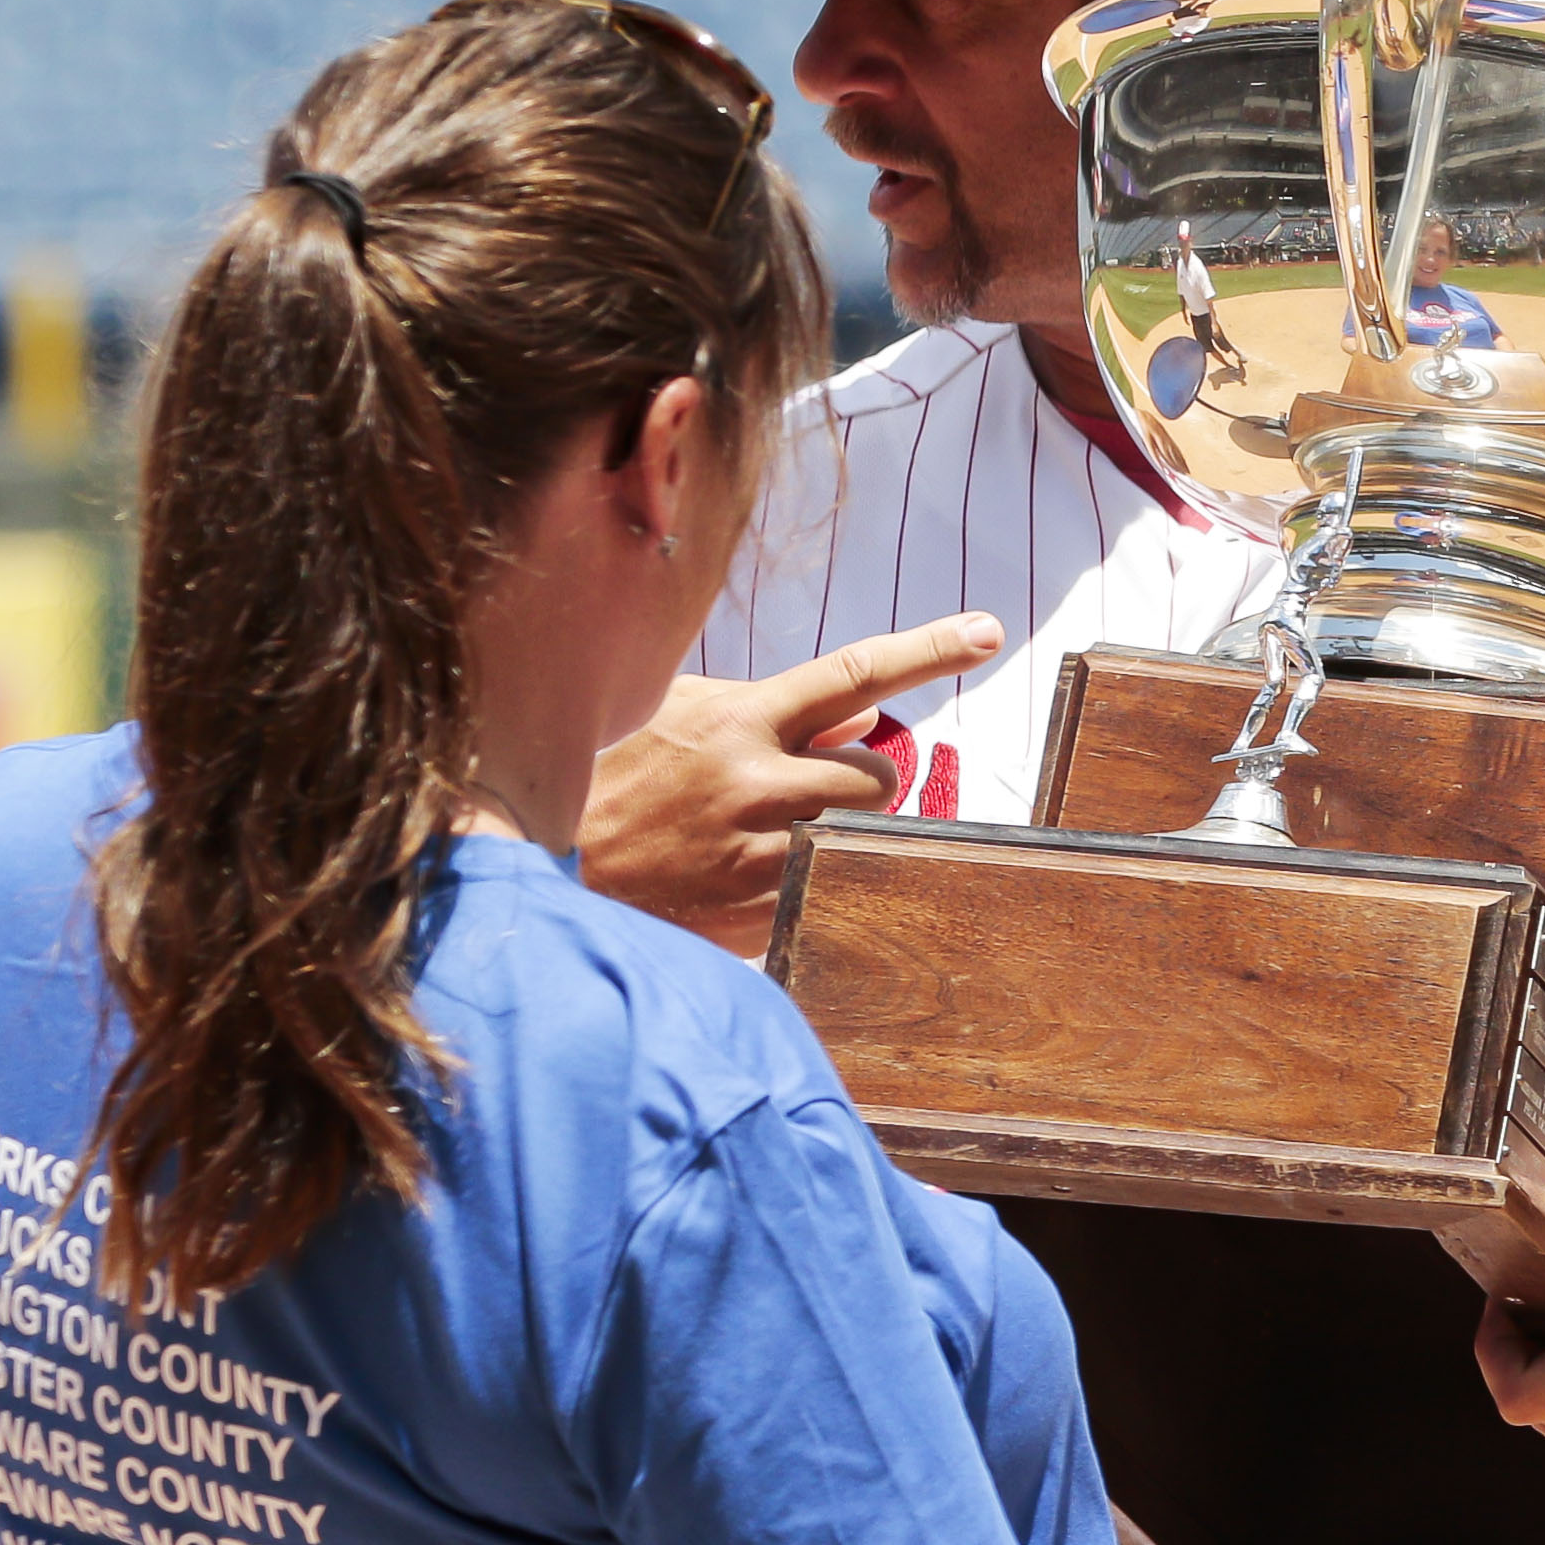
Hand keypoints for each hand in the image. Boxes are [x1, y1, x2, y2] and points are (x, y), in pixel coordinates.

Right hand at [578, 614, 1001, 953]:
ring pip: (856, 835)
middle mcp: (757, 782)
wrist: (556, 874)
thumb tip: (862, 715)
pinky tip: (741, 875)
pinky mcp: (756, 912)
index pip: (853, 673)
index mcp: (740, 721)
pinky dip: (801, 880)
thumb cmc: (616, 781)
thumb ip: (770, 710)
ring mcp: (759, 852)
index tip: (988, 632)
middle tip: (812, 792)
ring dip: (832, 832)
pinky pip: (820, 886)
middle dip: (863, 784)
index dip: (928, 649)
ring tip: (768, 832)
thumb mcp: (680, 718)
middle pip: (878, 776)